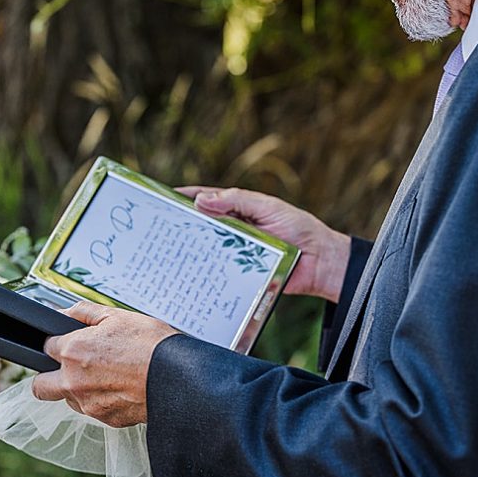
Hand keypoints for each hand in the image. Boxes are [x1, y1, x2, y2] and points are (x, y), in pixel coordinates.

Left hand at [31, 301, 174, 423]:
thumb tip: (63, 312)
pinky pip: (92, 411)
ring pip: (67, 400)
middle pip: (40, 386)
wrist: (176, 378)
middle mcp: (73, 381)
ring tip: (104, 375)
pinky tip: (118, 387)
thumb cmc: (150, 345)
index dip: (56, 344)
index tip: (66, 344)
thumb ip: (82, 313)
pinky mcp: (105, 419)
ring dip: (76, 389)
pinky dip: (99, 401)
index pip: (44, 348)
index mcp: (72, 351)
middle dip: (47, 377)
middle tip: (67, 368)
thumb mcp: (116, 316)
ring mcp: (88, 403)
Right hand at [176, 186, 351, 306]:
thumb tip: (201, 200)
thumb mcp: (267, 207)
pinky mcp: (241, 277)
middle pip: (201, 228)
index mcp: (239, 211)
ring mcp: (236, 255)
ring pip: (207, 253)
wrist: (321, 262)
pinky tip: (188, 276)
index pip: (206, 201)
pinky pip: (220, 275)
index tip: (162, 199)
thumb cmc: (298, 228)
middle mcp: (234, 233)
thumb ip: (237, 201)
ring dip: (188, 253)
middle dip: (180, 228)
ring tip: (165, 254)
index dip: (185, 199)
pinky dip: (205, 275)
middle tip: (157, 230)